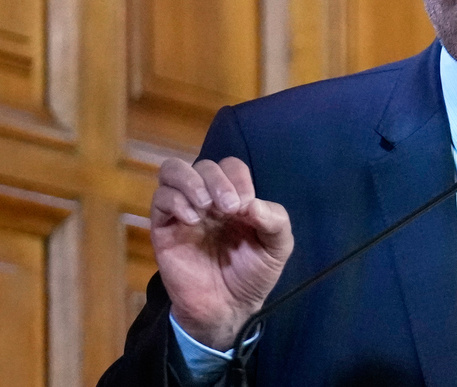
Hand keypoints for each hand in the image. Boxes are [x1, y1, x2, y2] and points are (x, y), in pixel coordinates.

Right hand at [150, 156, 293, 350]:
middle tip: (229, 208)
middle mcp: (208, 199)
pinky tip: (192, 220)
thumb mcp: (278, 247)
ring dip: (191, 181)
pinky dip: (175, 201)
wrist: (228, 309)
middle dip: (217, 180)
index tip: (246, 206)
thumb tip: (251, 202)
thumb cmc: (254, 274)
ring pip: (173, 171)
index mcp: (235, 198)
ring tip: (206, 206)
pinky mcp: (164, 229)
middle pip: (204, 166)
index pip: (231, 167)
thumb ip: (275, 219)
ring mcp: (184, 212)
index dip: (238, 178)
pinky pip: (160, 199)